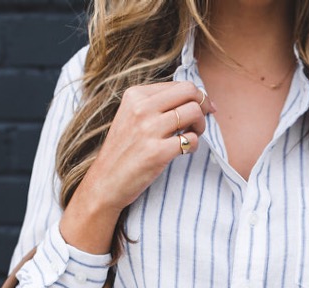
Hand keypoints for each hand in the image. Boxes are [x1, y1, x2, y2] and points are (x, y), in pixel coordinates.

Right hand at [76, 81, 214, 214]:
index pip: (180, 85)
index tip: (202, 108)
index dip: (197, 96)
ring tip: (191, 136)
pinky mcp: (157, 152)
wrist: (105, 182)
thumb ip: (156, 103)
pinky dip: (194, 145)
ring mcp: (149, 130)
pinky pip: (191, 140)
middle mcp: (141, 108)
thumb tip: (194, 96)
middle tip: (200, 121)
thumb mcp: (131, 116)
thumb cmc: (123, 150)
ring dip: (200, 126)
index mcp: (135, 96)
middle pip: (190, 92)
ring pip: (194, 113)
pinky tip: (184, 151)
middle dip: (203, 105)